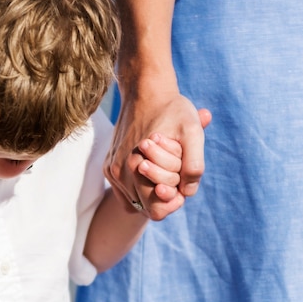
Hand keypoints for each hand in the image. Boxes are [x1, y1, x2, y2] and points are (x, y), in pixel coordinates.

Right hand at [104, 92, 211, 220]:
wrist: (145, 90)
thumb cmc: (173, 110)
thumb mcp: (193, 132)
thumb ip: (194, 165)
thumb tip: (188, 191)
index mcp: (137, 167)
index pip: (156, 211)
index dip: (173, 202)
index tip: (182, 184)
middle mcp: (119, 172)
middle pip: (145, 208)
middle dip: (164, 195)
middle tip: (176, 175)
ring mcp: (111, 170)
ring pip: (135, 201)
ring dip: (150, 190)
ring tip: (163, 166)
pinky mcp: (108, 165)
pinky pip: (125, 192)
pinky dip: (139, 187)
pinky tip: (152, 169)